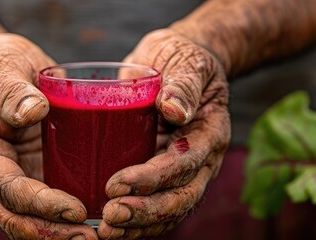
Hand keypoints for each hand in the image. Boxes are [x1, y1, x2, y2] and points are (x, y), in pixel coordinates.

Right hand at [0, 33, 96, 239]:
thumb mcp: (0, 66)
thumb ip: (11, 89)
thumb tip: (33, 111)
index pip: (7, 187)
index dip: (40, 203)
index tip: (75, 208)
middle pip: (16, 218)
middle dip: (52, 234)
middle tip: (92, 237)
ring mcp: (12, 180)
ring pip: (30, 222)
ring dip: (61, 236)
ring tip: (99, 237)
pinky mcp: (32, 178)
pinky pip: (45, 210)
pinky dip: (67, 223)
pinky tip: (99, 224)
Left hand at [98, 29, 230, 238]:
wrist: (178, 63)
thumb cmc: (181, 57)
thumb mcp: (186, 61)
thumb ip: (183, 84)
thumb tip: (173, 110)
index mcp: (209, 132)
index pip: (184, 163)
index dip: (152, 178)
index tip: (117, 183)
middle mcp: (202, 160)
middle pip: (180, 198)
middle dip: (145, 212)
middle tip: (109, 216)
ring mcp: (185, 173)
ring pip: (169, 210)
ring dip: (139, 225)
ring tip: (106, 230)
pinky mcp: (164, 176)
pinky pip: (155, 207)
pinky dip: (135, 223)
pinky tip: (109, 229)